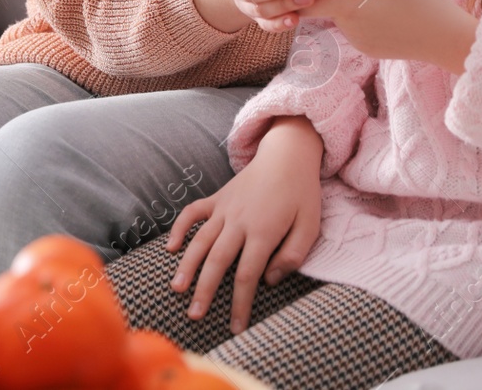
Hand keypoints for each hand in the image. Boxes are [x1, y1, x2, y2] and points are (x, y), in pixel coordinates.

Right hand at [164, 116, 322, 333]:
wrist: (287, 155)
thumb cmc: (302, 194)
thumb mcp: (310, 227)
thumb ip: (292, 256)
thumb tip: (268, 280)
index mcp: (263, 231)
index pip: (247, 276)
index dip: (240, 304)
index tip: (236, 327)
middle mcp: (239, 221)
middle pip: (217, 262)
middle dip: (205, 291)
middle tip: (194, 316)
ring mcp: (225, 208)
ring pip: (200, 241)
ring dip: (187, 266)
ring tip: (176, 289)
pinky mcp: (217, 198)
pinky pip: (193, 212)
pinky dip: (180, 227)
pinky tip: (170, 247)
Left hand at [299, 0, 477, 73]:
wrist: (449, 40)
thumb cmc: (422, 2)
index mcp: (347, 9)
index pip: (306, 1)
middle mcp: (347, 29)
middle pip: (327, 4)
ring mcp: (359, 42)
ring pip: (344, 13)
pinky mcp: (371, 48)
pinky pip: (358, 25)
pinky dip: (364, 13)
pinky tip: (388, 6)